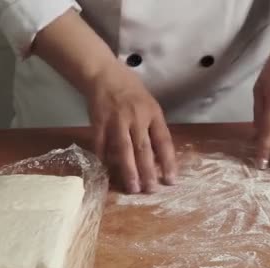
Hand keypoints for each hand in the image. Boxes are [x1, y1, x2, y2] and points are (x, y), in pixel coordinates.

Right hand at [87, 64, 176, 192]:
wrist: (105, 75)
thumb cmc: (131, 91)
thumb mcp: (150, 105)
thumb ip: (153, 128)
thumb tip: (159, 158)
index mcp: (153, 114)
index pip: (164, 141)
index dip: (168, 162)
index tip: (171, 180)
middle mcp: (137, 118)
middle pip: (144, 149)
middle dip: (148, 172)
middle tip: (150, 190)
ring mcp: (117, 120)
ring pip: (124, 150)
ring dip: (129, 170)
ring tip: (133, 187)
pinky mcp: (99, 122)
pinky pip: (101, 144)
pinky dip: (104, 159)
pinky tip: (107, 173)